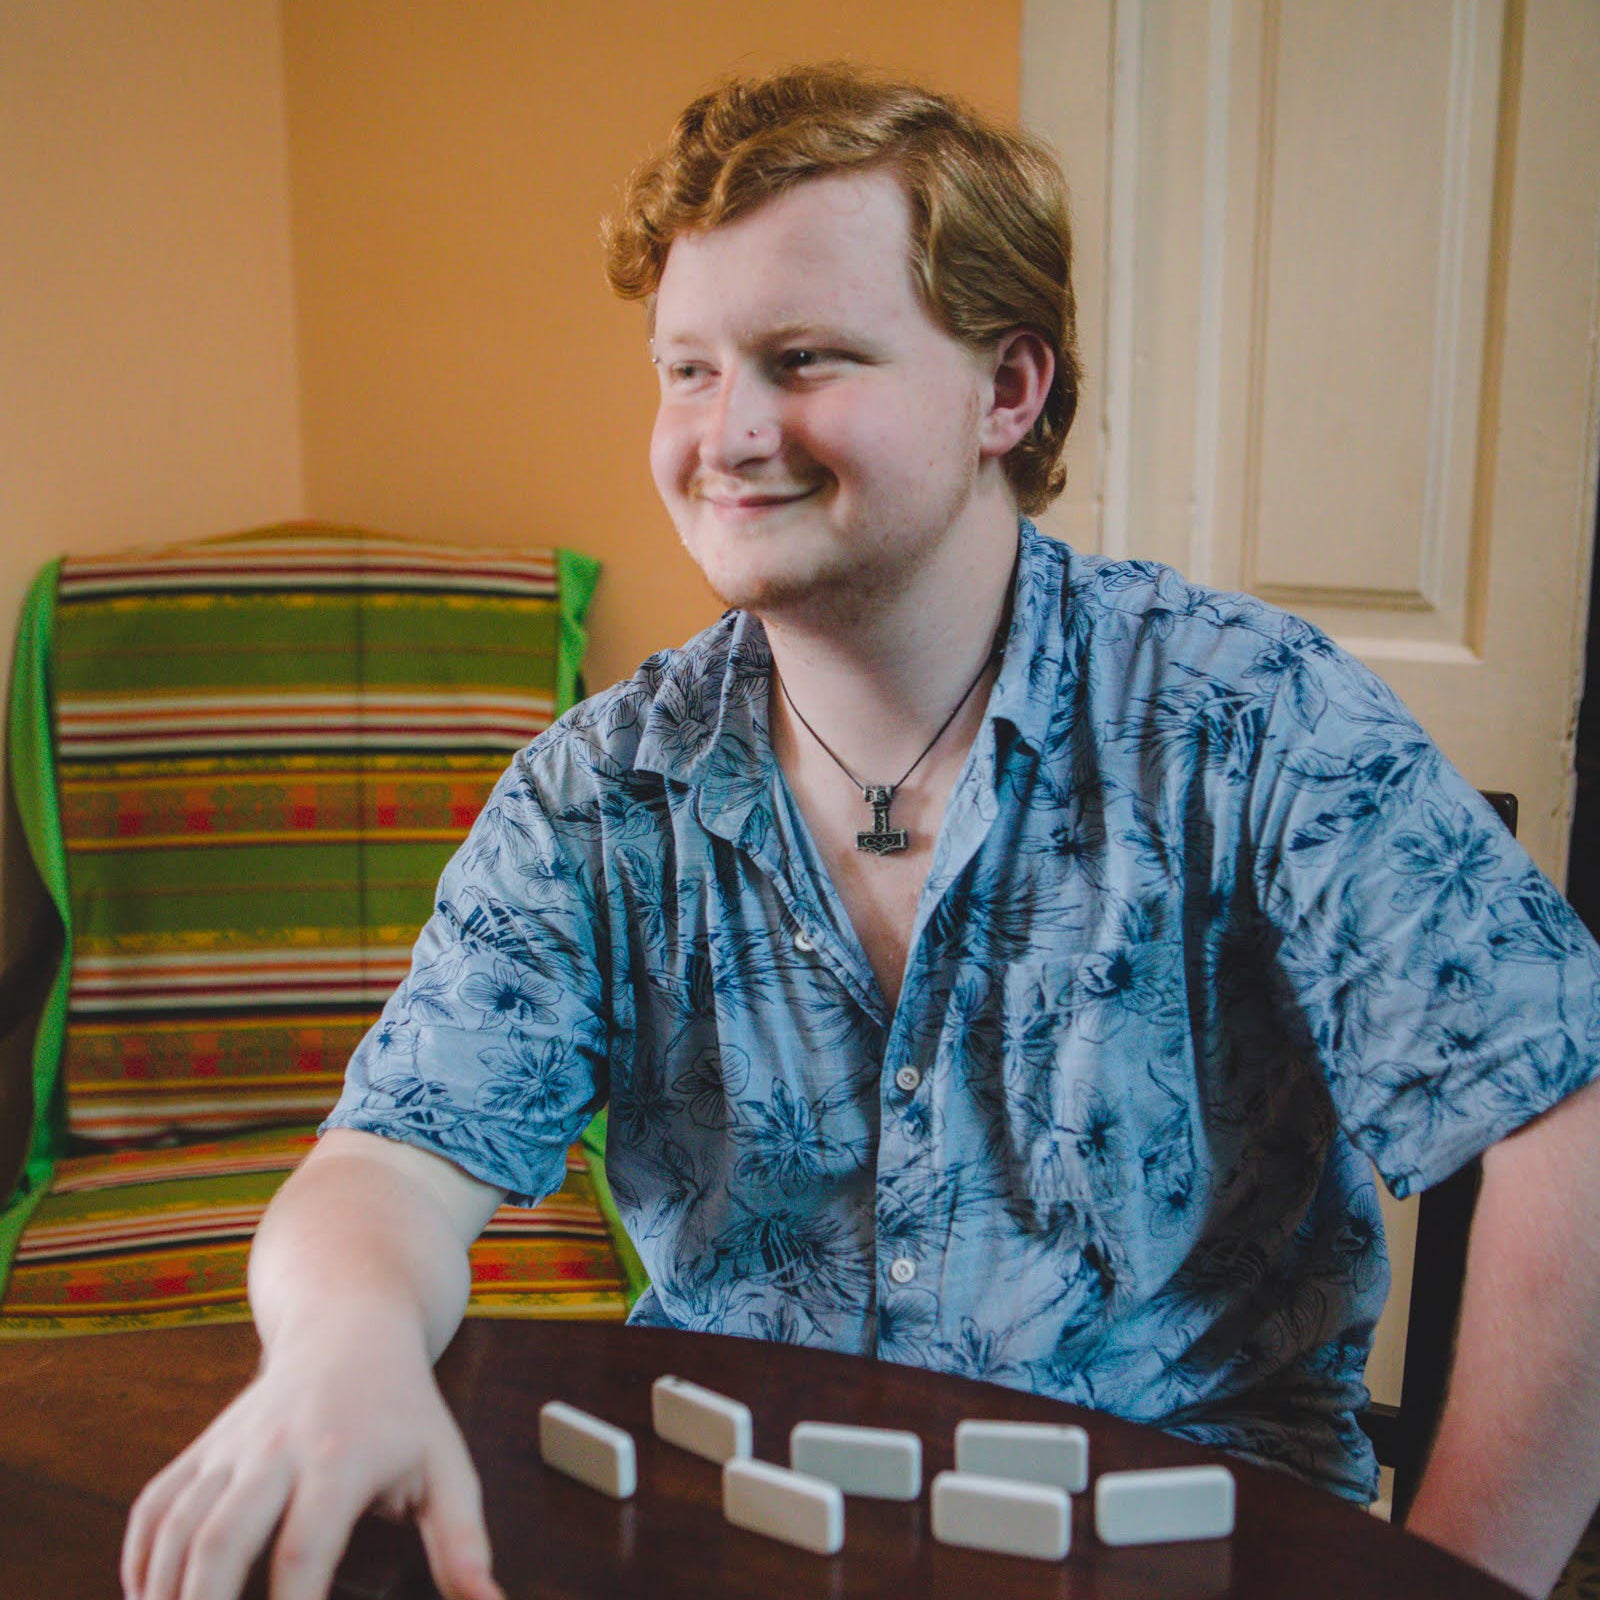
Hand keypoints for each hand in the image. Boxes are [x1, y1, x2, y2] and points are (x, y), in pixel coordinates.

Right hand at [120, 1325, 502, 1599]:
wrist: (350, 1323)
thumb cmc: (403, 1407)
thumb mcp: (447, 1465)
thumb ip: (462, 1542)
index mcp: (341, 1459)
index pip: (304, 1551)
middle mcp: (276, 1450)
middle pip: (218, 1542)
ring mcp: (231, 1447)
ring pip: (175, 1527)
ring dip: (163, 1592)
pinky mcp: (202, 1447)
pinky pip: (154, 1506)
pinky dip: (140, 1559)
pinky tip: (150, 1597)